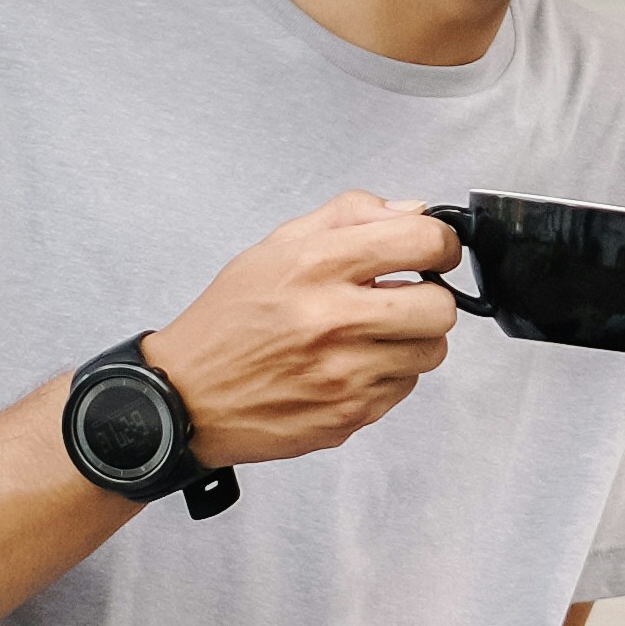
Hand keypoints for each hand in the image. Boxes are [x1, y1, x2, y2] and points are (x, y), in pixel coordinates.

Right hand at [141, 193, 465, 469]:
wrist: (184, 397)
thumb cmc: (227, 321)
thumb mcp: (274, 247)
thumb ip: (348, 216)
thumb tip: (412, 210)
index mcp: (314, 267)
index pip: (421, 241)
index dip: (439, 243)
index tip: (432, 250)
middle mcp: (332, 320)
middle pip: (440, 306)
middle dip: (430, 298)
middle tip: (402, 298)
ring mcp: (343, 375)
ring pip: (431, 351)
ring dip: (412, 340)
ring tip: (371, 334)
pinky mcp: (348, 415)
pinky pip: (404, 388)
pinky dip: (388, 375)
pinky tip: (351, 365)